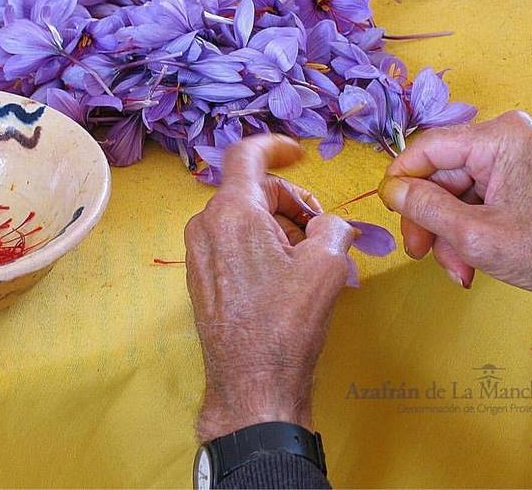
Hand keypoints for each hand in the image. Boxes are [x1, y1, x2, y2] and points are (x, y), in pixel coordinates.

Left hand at [185, 134, 355, 441]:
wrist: (252, 385)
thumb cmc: (287, 323)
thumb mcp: (327, 264)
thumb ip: (331, 225)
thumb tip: (326, 226)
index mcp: (233, 212)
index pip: (246, 154)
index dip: (276, 146)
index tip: (297, 155)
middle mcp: (206, 225)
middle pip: (254, 191)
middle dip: (292, 202)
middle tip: (323, 231)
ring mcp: (199, 253)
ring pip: (246, 218)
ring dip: (281, 227)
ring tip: (311, 261)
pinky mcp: (201, 278)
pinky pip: (234, 243)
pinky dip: (263, 246)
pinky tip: (288, 277)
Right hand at [378, 111, 531, 404]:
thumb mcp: (474, 235)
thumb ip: (426, 208)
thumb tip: (391, 190)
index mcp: (501, 137)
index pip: (429, 147)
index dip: (402, 179)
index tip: (389, 211)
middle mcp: (507, 135)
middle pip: (441, 173)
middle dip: (430, 218)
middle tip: (420, 253)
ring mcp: (514, 154)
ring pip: (455, 190)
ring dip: (448, 231)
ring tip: (457, 268)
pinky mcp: (517, 174)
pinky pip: (474, 196)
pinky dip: (466, 228)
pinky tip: (468, 259)